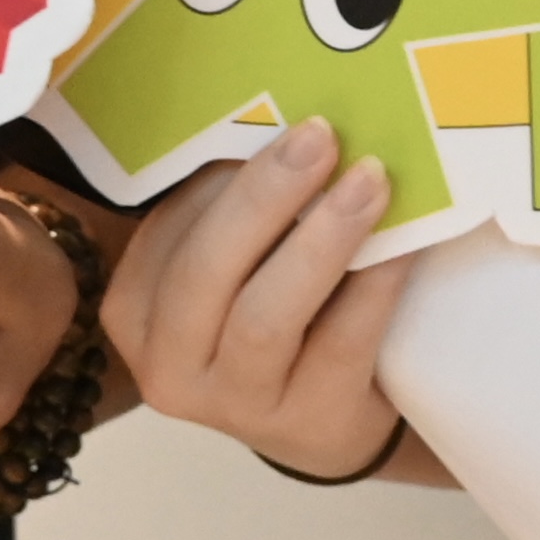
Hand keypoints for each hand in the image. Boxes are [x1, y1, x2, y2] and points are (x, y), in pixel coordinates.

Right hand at [103, 116, 421, 485]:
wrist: (322, 418)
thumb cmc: (274, 313)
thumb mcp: (235, 265)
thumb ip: (238, 208)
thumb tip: (291, 121)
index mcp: (136, 308)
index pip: (169, 232)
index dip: (222, 174)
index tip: (279, 117)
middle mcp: (168, 365)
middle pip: (204, 274)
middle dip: (264, 197)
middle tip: (320, 136)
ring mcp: (235, 405)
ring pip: (266, 317)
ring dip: (322, 240)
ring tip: (370, 181)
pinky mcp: (307, 422)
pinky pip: (340, 344)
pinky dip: (373, 285)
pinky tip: (403, 242)